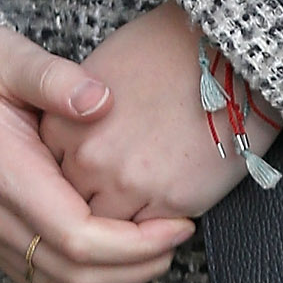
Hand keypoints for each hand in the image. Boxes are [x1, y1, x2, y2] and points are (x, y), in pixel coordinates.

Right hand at [0, 26, 194, 282]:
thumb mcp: (6, 56)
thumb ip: (55, 78)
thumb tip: (103, 99)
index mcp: (6, 175)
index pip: (78, 239)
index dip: (135, 244)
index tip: (178, 222)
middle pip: (72, 275)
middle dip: (134, 268)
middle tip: (179, 237)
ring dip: (109, 280)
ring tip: (155, 250)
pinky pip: (34, 277)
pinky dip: (79, 278)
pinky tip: (112, 255)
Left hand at [42, 0, 276, 222]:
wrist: (230, 53)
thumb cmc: (170, 50)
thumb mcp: (103, 66)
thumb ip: (74, 112)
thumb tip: (73, 136)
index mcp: (66, 126)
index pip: (52, 171)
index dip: (75, 172)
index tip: (95, 165)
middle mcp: (90, 160)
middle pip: (76, 203)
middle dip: (96, 198)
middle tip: (122, 182)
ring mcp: (129, 184)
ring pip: (110, 226)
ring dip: (124, 217)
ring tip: (146, 196)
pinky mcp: (170, 202)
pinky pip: (150, 233)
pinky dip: (155, 226)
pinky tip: (167, 202)